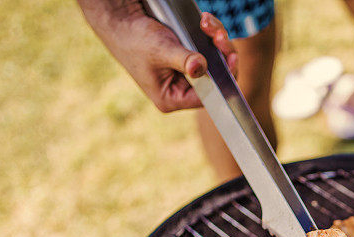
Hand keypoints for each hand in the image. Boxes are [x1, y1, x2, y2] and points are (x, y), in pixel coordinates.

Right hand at [78, 1, 237, 111]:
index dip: (223, 79)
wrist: (122, 19)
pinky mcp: (188, 57)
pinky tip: (204, 21)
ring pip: (216, 61)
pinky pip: (209, 48)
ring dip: (216, 40)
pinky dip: (209, 33)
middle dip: (222, 55)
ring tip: (207, 23)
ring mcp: (185, 73)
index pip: (207, 97)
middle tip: (219, 37)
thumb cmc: (133, 38)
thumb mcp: (160, 50)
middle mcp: (180, 89)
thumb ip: (183, 60)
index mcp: (171, 98)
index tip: (231, 59)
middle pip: (216, 78)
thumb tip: (201, 67)